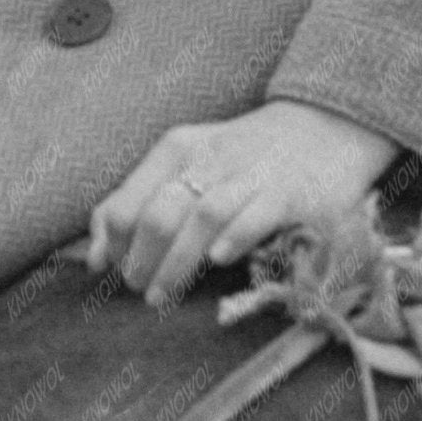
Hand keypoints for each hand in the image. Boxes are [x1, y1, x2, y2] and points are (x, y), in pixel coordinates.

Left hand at [86, 101, 399, 307]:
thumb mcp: (189, 162)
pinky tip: (218, 260)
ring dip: (176, 261)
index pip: (129, 201)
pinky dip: (233, 237)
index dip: (113, 242)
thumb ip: (139, 201)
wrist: (327, 125)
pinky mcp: (289, 194)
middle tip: (139, 290)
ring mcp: (250, 176)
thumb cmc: (246, 155)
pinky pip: (255, 215)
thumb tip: (94, 257)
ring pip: (201, 218)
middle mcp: (209, 159)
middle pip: (159, 213)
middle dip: (141, 259)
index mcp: (178, 149)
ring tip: (161, 295)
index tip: (111, 272)